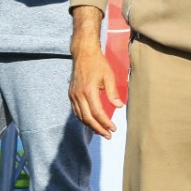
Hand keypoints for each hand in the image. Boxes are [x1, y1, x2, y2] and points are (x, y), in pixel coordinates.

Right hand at [69, 21, 121, 139]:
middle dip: (98, 128)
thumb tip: (119, 107)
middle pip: (87, 118)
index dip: (105, 122)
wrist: (83, 54)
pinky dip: (84, 119)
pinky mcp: (71, 95)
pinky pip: (76, 111)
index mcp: (88, 91)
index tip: (113, 129)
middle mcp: (78, 95)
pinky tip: (91, 122)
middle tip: (108, 135)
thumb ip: (113, 92)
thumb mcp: (109, 76)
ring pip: (80, 116)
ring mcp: (73, 95)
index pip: (97, 112)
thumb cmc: (98, 64)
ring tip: (102, 131)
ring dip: (90, 126)